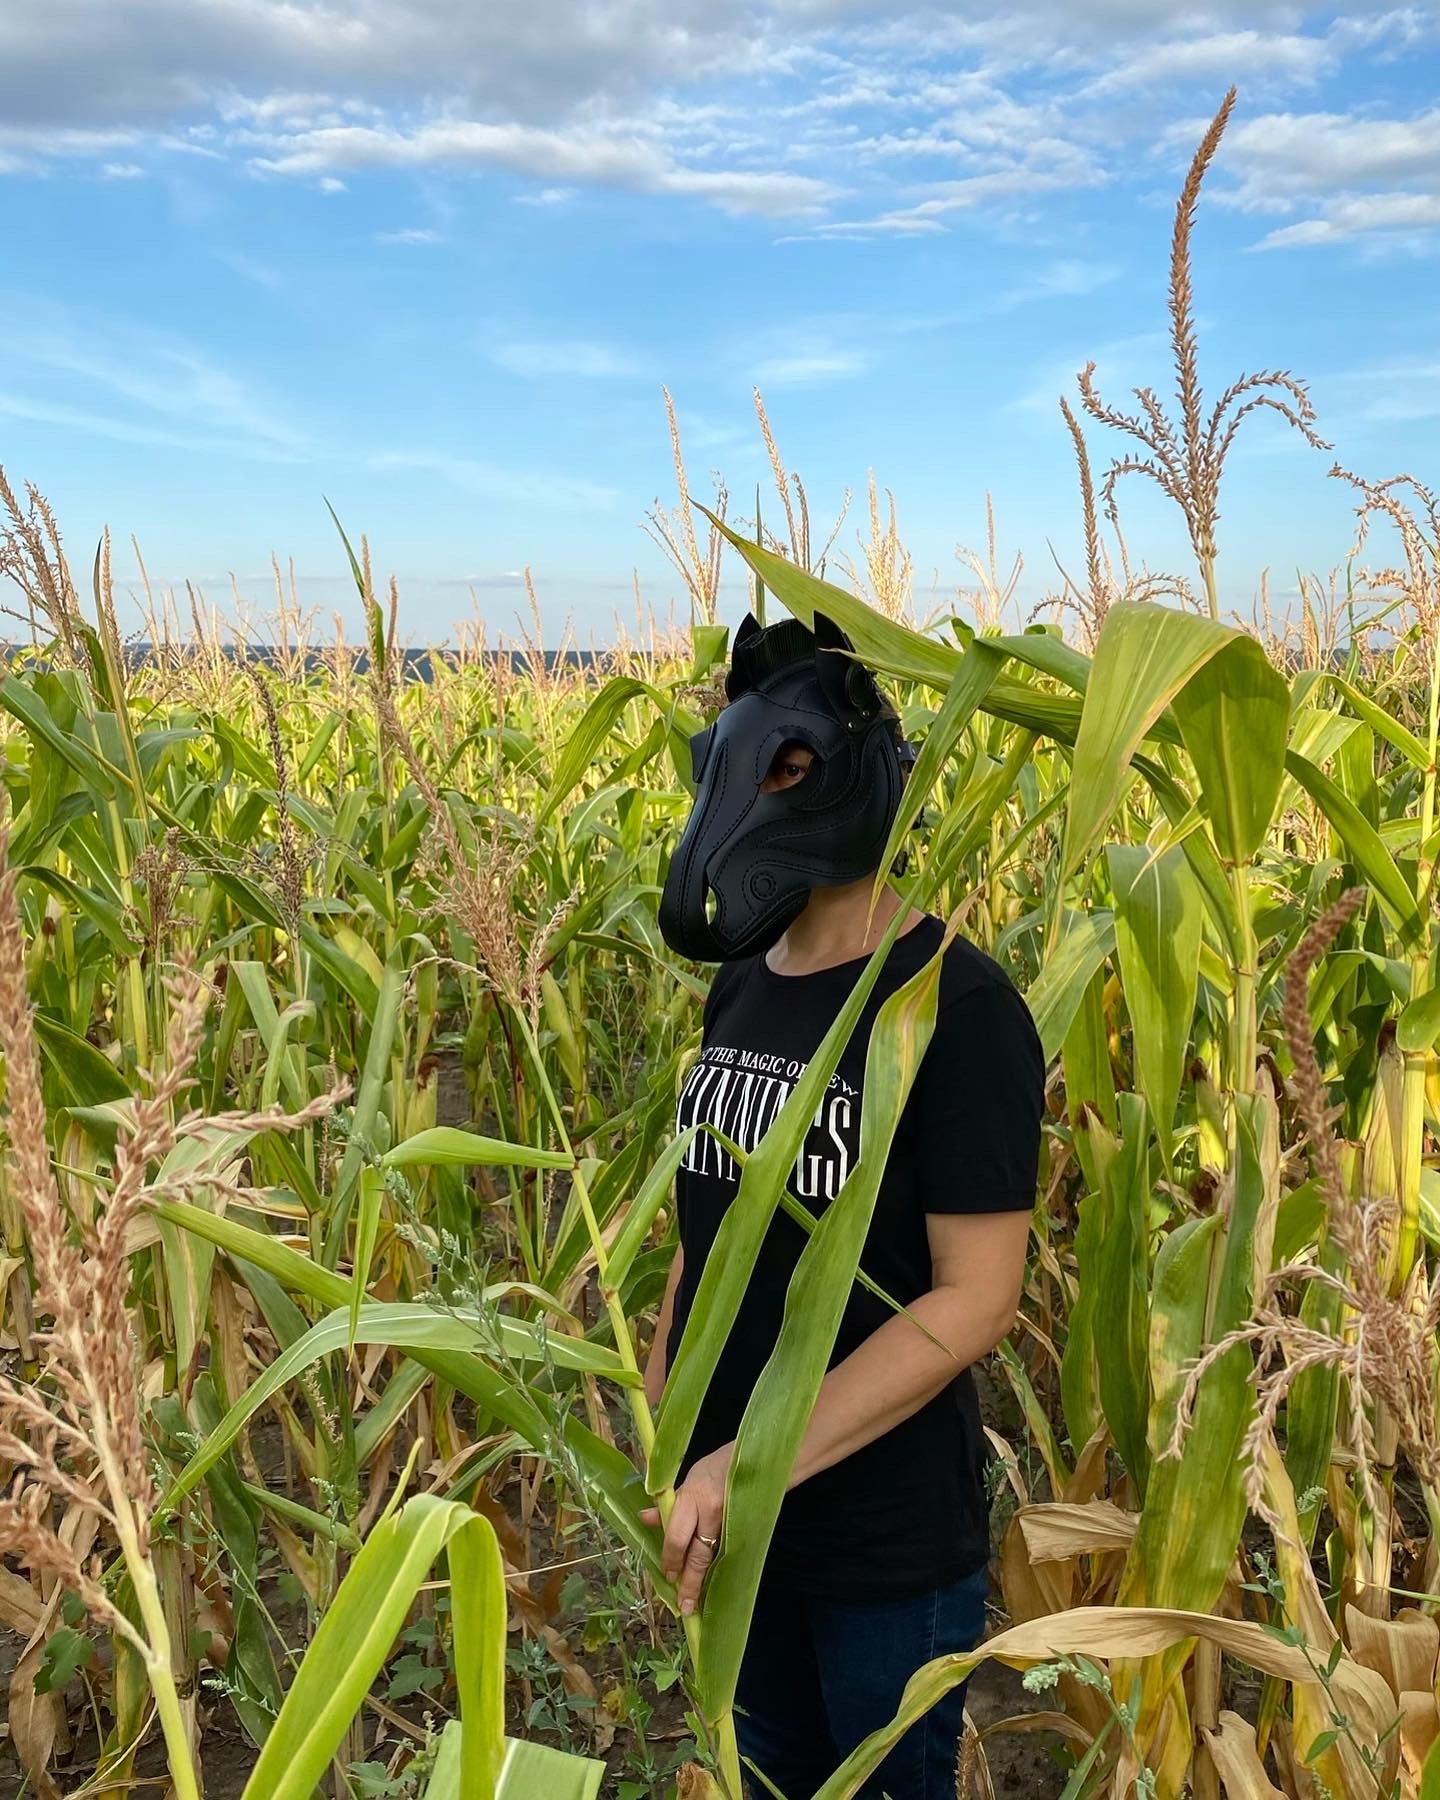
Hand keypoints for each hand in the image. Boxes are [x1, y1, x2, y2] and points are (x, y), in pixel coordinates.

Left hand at [641, 1442, 732, 1616]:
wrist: (754, 1461)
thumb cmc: (715, 1467)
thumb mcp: (687, 1481)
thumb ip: (669, 1506)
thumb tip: (645, 1519)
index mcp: (693, 1498)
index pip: (678, 1536)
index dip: (671, 1559)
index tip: (668, 1576)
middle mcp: (711, 1513)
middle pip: (698, 1555)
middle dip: (690, 1582)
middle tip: (685, 1606)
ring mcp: (728, 1522)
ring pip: (712, 1558)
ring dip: (702, 1581)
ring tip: (696, 1604)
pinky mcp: (741, 1529)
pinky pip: (724, 1552)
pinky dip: (715, 1569)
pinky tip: (710, 1584)